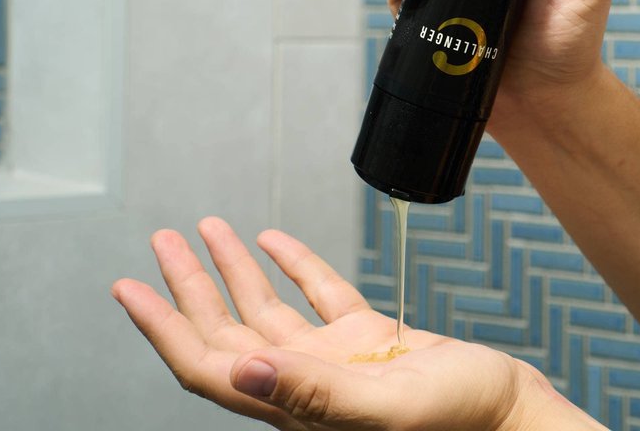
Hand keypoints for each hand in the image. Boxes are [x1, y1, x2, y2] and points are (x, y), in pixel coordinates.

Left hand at [112, 217, 604, 429]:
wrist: (511, 412)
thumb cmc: (462, 419)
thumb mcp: (388, 405)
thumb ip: (315, 390)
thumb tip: (244, 369)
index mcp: (299, 405)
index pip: (208, 365)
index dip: (163, 327)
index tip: (129, 285)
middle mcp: (306, 382)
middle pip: (228, 330)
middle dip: (189, 285)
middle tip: (161, 238)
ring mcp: (335, 359)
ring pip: (268, 307)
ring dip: (234, 268)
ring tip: (206, 228)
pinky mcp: (367, 338)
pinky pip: (318, 294)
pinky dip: (293, 264)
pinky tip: (272, 240)